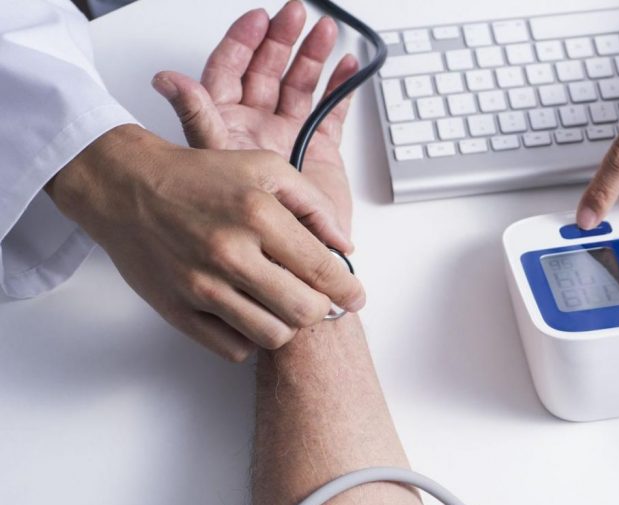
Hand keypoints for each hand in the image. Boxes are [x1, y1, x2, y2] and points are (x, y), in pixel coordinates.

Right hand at [48, 124, 363, 361]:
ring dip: (286, 325)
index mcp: (258, 215)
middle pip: (304, 311)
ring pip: (273, 336)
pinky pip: (233, 349)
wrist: (127, 187)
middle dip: (319, 309)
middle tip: (315, 299)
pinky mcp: (179, 311)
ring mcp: (202, 286)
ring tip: (279, 304)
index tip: (355, 298)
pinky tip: (247, 313)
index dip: (348, 290)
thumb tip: (344, 247)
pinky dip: (248, 339)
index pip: (322, 270)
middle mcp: (230, 253)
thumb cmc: (198, 177)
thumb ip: (314, 205)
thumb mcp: (265, 168)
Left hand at [151, 1, 356, 239]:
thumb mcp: (213, 163)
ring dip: (313, 57)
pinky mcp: (319, 151)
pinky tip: (348, 65)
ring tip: (325, 33)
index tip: (258, 19)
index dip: (243, 41)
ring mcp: (288, 137)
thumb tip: (165, 80)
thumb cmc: (243, 225)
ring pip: (300, 85)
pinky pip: (331, 111)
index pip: (230, 70)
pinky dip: (340, 88)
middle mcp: (257, 127)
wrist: (285, 262)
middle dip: (283, 39)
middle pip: (268, 70)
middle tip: (296, 16)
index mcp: (227, 124)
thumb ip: (198, 119)